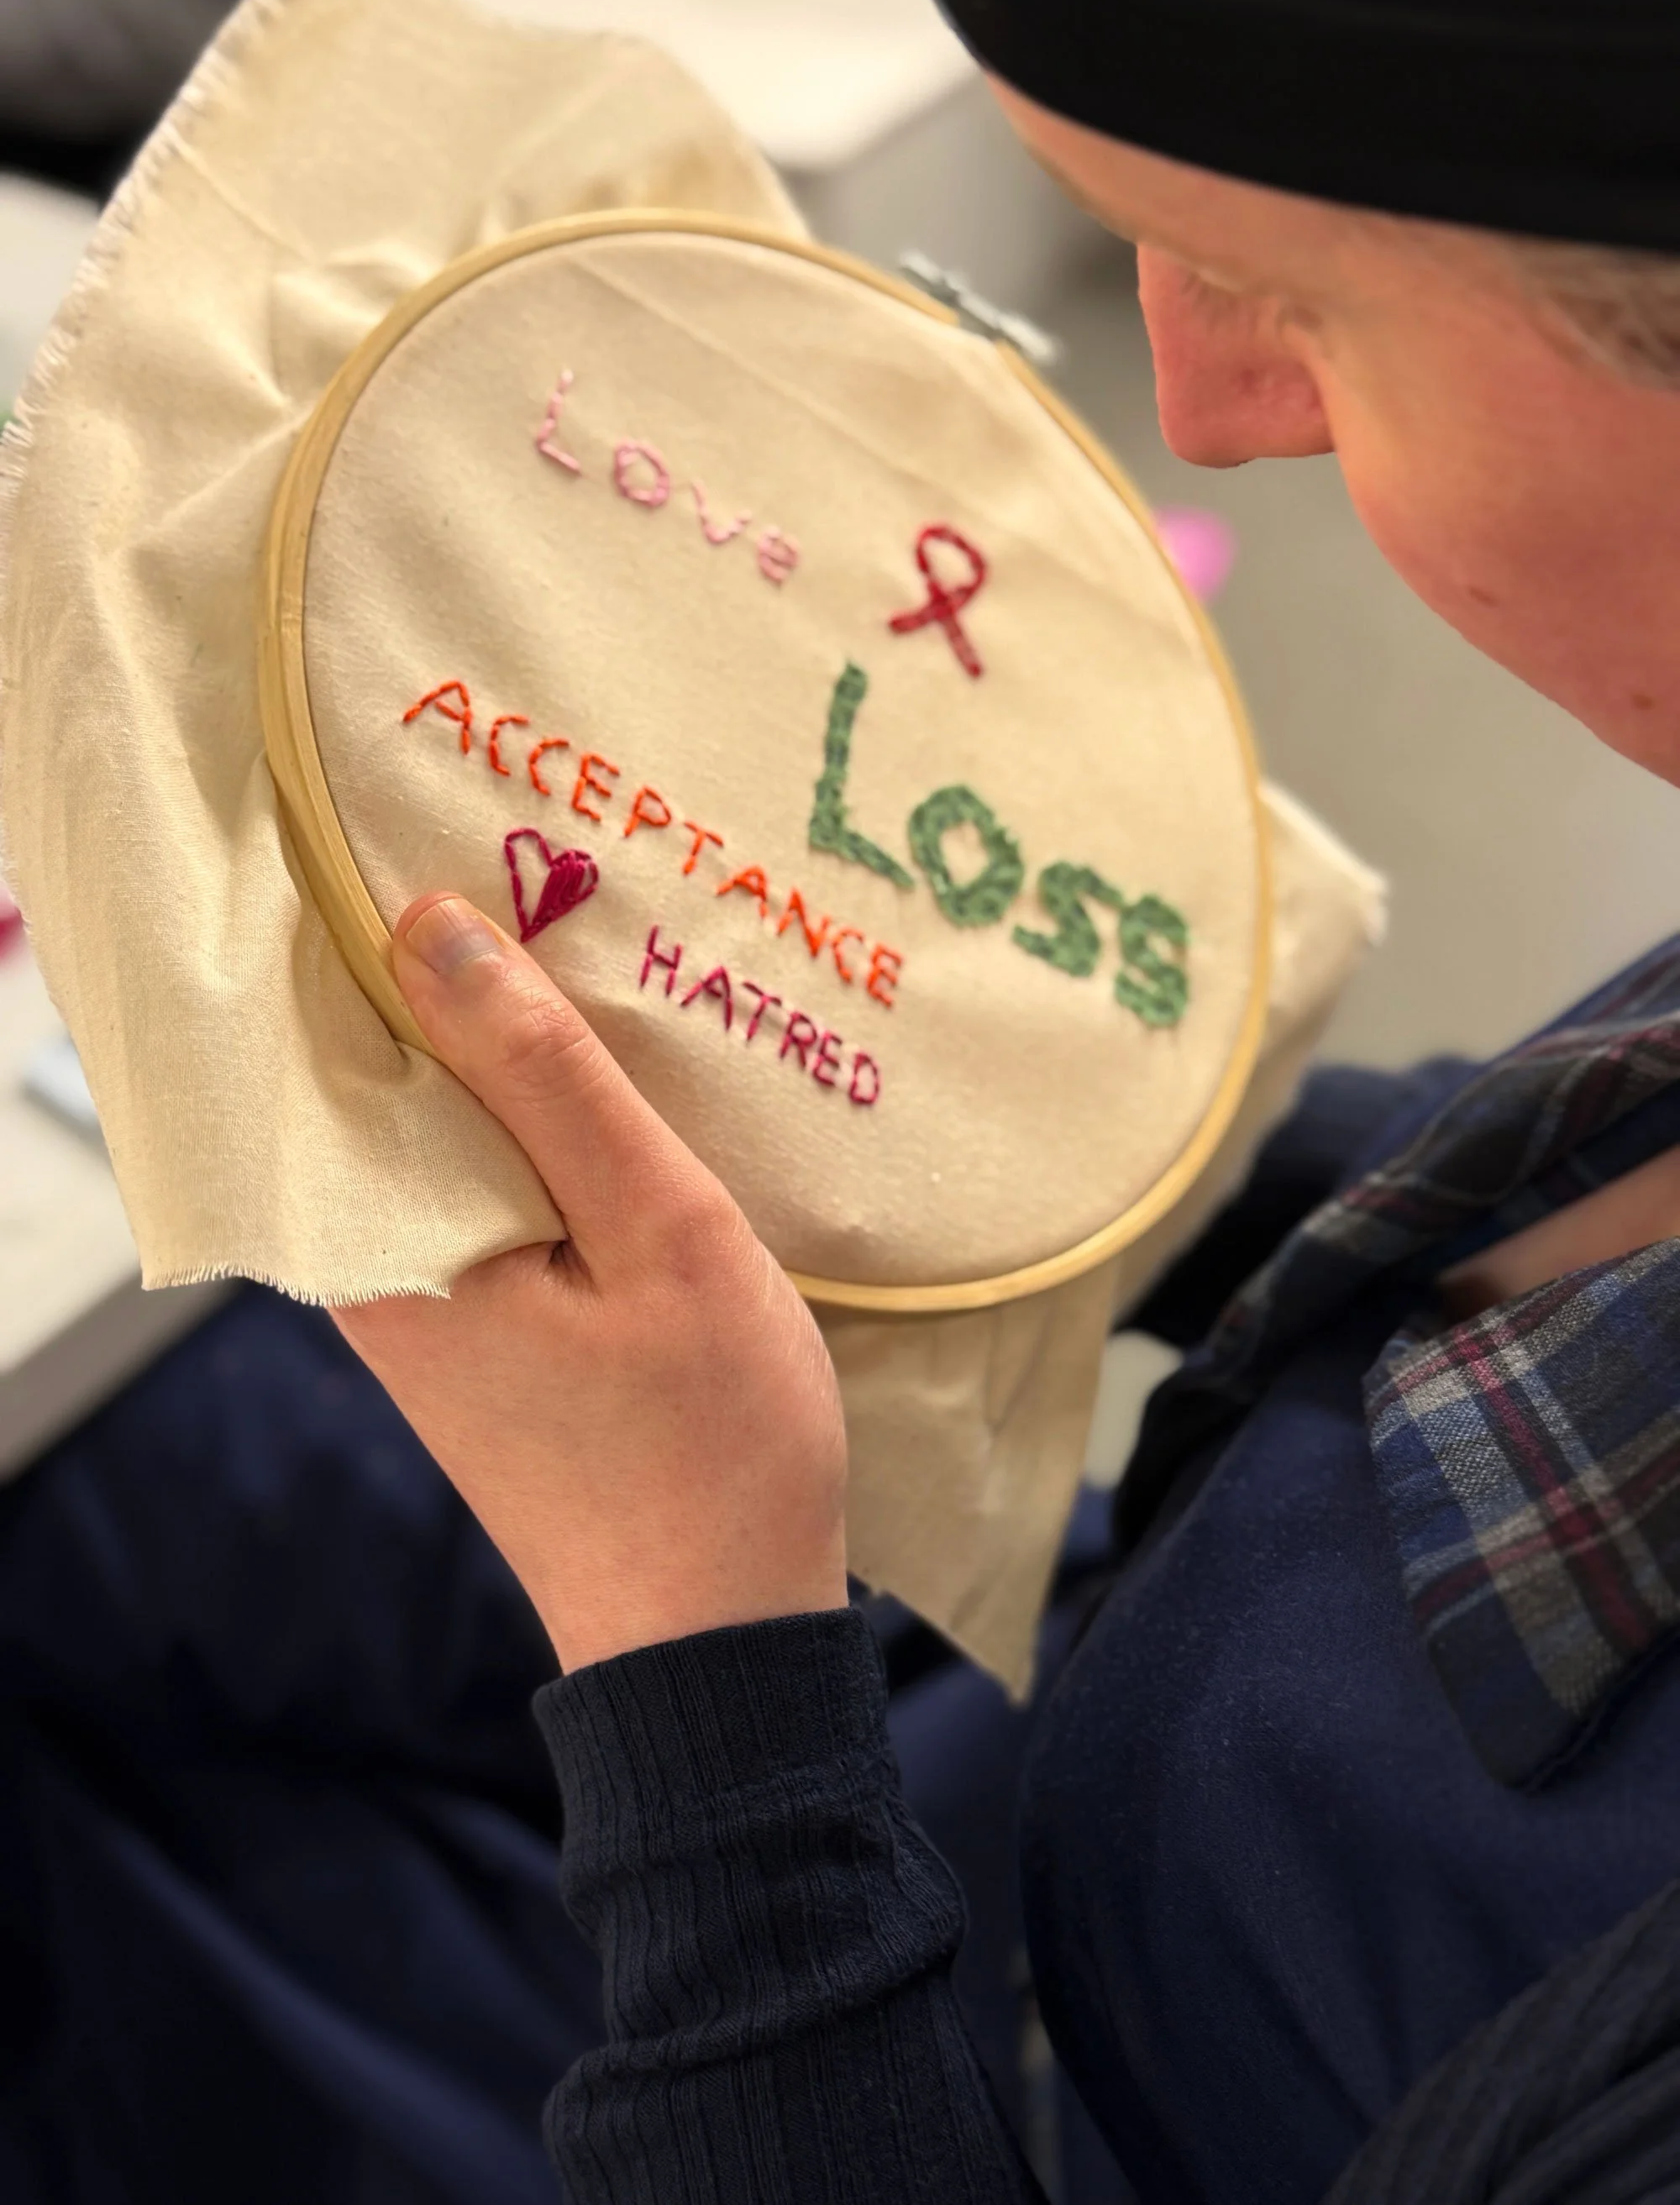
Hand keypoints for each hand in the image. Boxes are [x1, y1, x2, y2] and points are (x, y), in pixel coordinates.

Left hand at [332, 893, 849, 1672]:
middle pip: (369, 1080)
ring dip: (489, 1047)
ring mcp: (417, 1309)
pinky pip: (469, 1188)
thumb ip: (547, 1080)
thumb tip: (431, 925)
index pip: (317, 1047)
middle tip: (522, 857)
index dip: (357, 928)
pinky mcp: (470, 1331)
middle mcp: (369, 1276)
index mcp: (384, 1248)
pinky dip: (518, 1124)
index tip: (416, 825)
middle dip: (434, 971)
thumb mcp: (659, 1230)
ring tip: (564, 938)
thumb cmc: (710, 1445)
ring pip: (427, 1132)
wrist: (720, 1630)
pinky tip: (589, 1076)